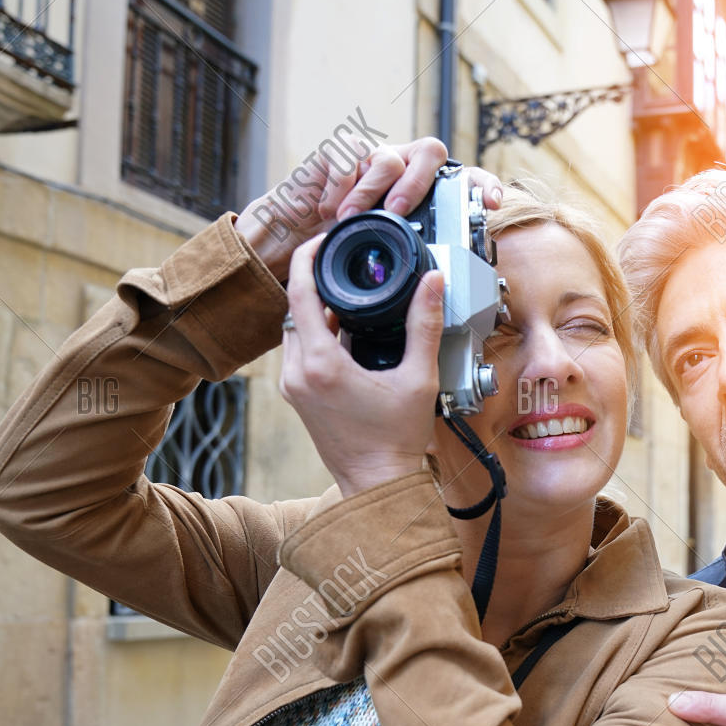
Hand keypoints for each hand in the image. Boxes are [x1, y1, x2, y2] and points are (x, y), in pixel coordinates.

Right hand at [234, 135, 503, 282]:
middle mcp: (400, 172)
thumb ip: (411, 269)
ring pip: (389, 155)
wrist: (288, 238)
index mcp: (421, 197)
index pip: (461, 181)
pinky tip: (330, 207)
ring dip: (372, 191)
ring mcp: (370, 158)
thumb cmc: (339, 250)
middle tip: (398, 213)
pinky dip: (340, 185)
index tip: (493, 203)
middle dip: (418, 183)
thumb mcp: (381, 265)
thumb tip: (439, 289)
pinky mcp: (338, 153)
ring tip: (351, 218)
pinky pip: (348, 155)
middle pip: (430, 151)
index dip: (481, 186)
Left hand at [280, 234, 443, 497]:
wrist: (377, 484)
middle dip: (316, 285)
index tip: (321, 241)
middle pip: (295, 309)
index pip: (301, 293)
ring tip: (347, 302)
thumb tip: (432, 283)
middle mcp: (298, 374)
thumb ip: (424, 325)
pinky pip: (298, 353)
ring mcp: (293, 387)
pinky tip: (345, 336)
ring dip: (315, 312)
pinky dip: (315, 336)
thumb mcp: (418, 378)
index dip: (308, 259)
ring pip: (294, 331)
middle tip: (341, 267)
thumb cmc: (396, 440)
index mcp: (321, 364)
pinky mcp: (297, 397)